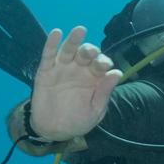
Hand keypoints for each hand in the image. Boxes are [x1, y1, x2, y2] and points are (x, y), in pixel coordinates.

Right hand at [28, 26, 122, 140]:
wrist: (54, 131)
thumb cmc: (77, 120)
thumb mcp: (95, 111)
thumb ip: (104, 92)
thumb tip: (117, 73)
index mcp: (94, 77)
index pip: (100, 64)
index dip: (103, 62)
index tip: (104, 66)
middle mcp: (79, 69)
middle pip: (85, 54)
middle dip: (89, 51)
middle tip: (91, 52)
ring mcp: (62, 68)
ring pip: (68, 50)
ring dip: (74, 40)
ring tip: (79, 31)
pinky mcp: (46, 71)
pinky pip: (49, 55)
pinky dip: (51, 43)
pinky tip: (56, 33)